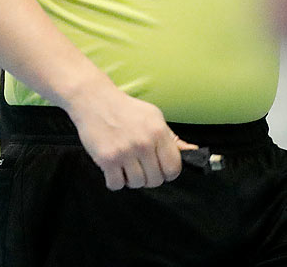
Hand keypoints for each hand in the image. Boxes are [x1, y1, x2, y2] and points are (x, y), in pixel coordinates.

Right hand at [65, 80, 194, 190]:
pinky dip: (115, 181)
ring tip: (126, 165)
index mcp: (158, 132)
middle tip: (140, 166)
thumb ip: (171, 138)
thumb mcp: (154, 116)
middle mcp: (143, 143)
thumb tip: (192, 150)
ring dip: (131, 179)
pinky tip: (114, 168)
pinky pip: (116, 184)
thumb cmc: (125, 109)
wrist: (94, 100)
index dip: (168, 173)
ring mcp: (125, 152)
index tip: (160, 169)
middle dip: (149, 177)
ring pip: (137, 184)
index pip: (173, 168)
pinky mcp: (107, 159)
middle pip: (155, 180)